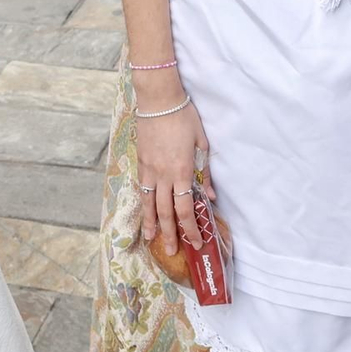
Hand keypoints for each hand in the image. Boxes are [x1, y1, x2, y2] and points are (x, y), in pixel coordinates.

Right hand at [133, 92, 213, 258]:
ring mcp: (149, 169)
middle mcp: (163, 175)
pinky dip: (143, 203)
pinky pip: (141, 188)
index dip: (190, 229)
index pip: (185, 209)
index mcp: (182, 171)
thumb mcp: (202, 143)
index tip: (196, 242)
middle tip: (171, 252)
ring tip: (151, 240)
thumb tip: (210, 196)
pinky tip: (145, 212)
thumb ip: (205, 172)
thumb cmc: (184, 117)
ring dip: (151, 223)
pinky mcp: (140, 161)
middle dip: (170, 234)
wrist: (158, 99)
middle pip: (165, 211)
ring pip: (148, 203)